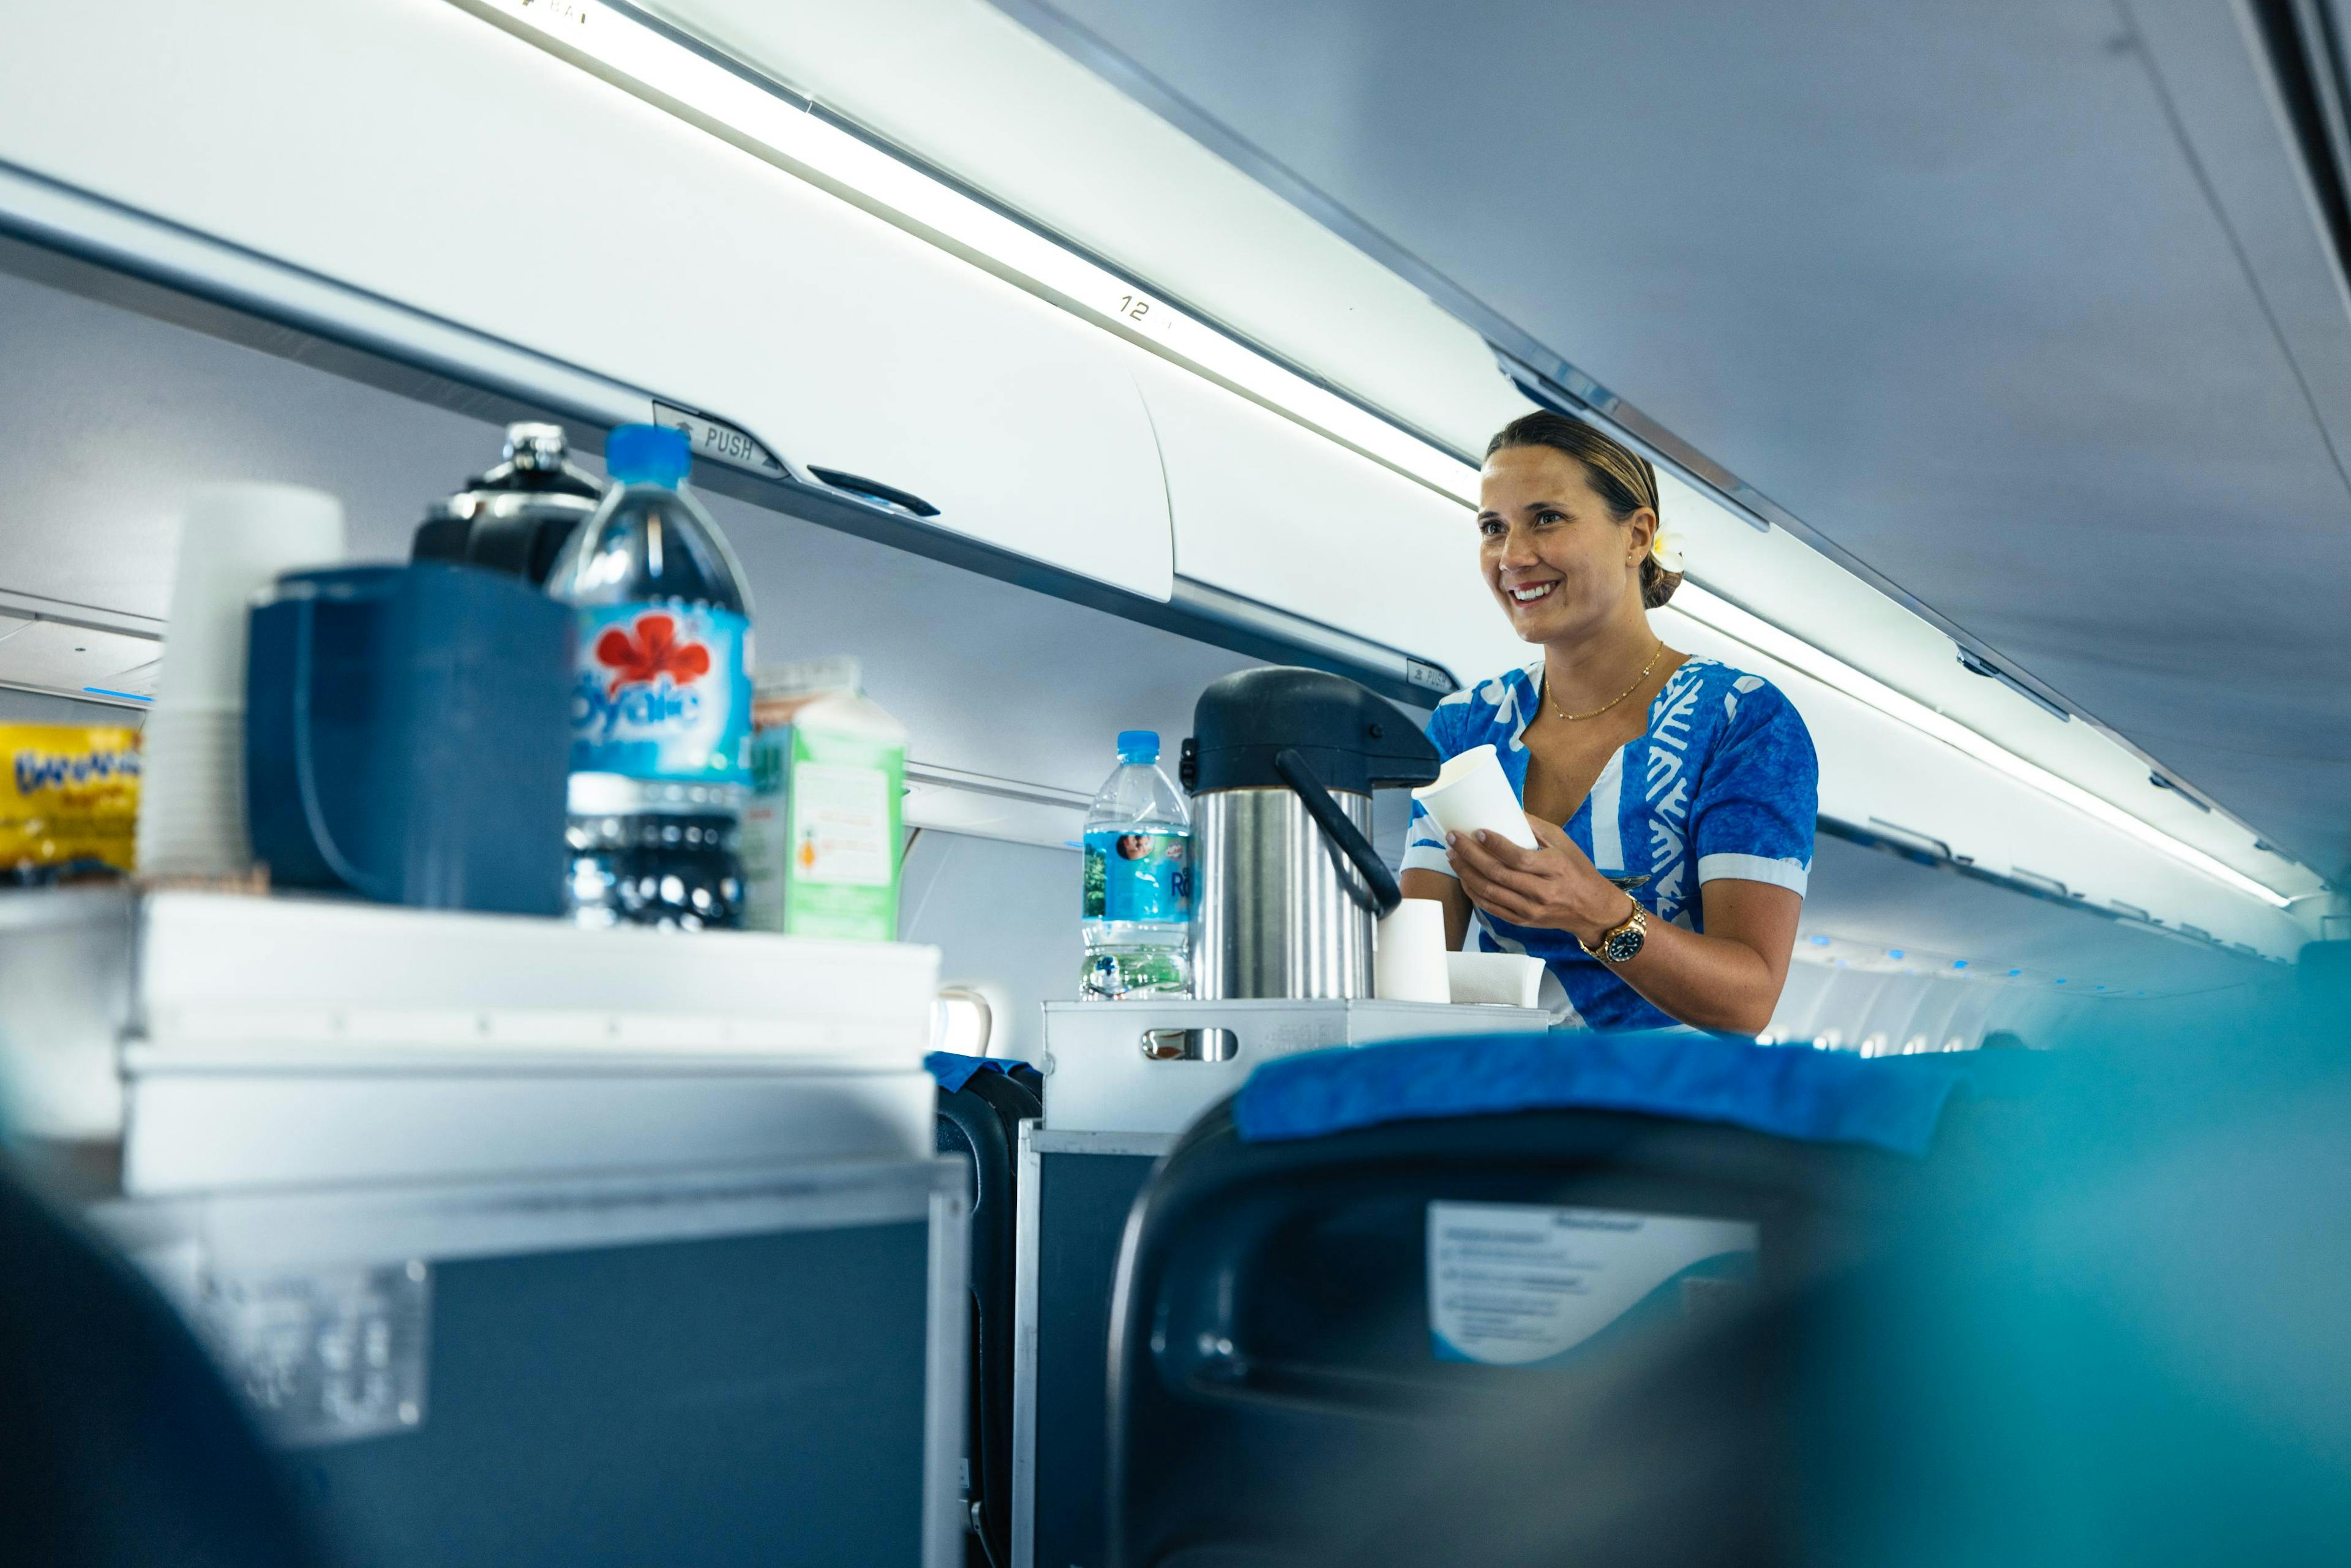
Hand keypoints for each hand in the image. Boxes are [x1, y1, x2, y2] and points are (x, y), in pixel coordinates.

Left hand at [1445, 815, 1633, 945]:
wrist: (1592, 910)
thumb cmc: (1577, 870)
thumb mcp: (1564, 843)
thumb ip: (1536, 827)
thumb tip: (1508, 809)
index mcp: (1555, 869)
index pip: (1518, 857)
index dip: (1495, 844)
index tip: (1477, 831)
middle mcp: (1542, 892)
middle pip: (1497, 874)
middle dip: (1469, 855)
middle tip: (1453, 839)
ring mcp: (1530, 909)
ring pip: (1489, 892)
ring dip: (1466, 872)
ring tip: (1452, 855)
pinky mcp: (1523, 920)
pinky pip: (1491, 907)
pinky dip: (1473, 892)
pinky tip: (1463, 877)